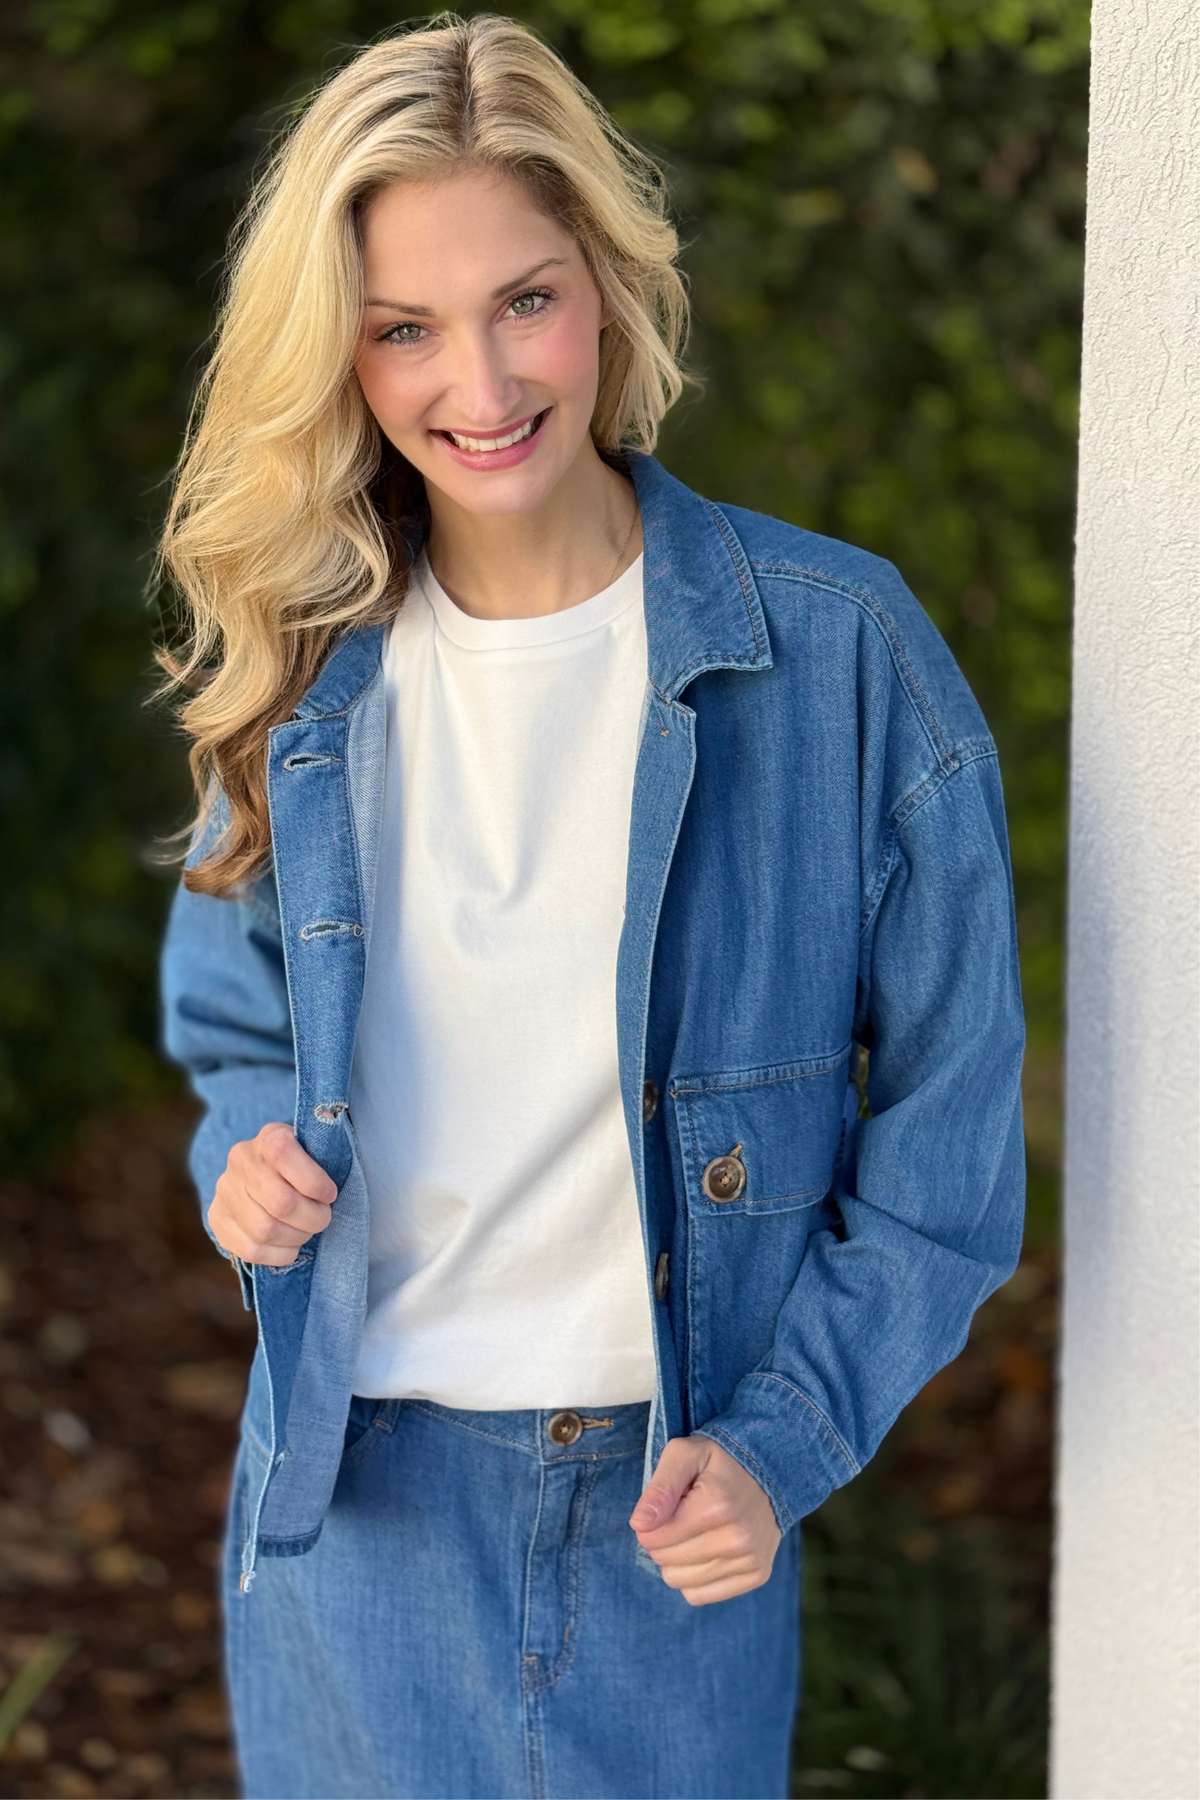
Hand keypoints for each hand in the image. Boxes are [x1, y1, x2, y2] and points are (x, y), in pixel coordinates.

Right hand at [208, 1122, 337, 1265]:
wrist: (263, 1172)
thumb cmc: (301, 1166)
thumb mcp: (314, 1151)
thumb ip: (325, 1161)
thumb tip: (331, 1192)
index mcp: (269, 1137)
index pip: (284, 1154)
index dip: (314, 1182)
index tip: (330, 1195)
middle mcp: (241, 1160)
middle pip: (280, 1202)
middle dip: (312, 1218)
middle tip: (322, 1219)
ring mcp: (225, 1191)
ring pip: (265, 1230)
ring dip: (296, 1237)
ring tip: (306, 1231)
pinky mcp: (217, 1219)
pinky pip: (251, 1250)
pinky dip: (279, 1254)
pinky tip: (290, 1245)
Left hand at [629, 1433, 781, 1605]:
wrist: (772, 1472)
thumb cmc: (720, 1462)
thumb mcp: (685, 1454)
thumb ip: (659, 1488)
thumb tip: (639, 1524)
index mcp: (714, 1506)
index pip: (653, 1538)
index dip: (651, 1523)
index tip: (668, 1505)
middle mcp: (736, 1539)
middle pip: (664, 1562)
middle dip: (664, 1540)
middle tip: (684, 1516)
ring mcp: (749, 1561)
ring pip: (679, 1582)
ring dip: (678, 1560)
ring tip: (697, 1532)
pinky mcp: (756, 1576)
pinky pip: (699, 1595)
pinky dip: (695, 1577)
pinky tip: (708, 1551)